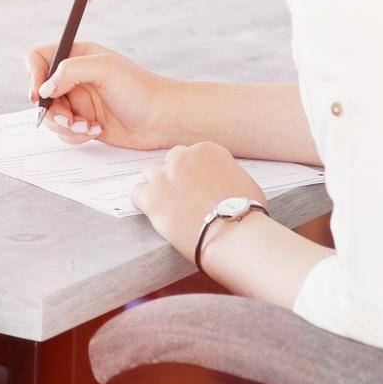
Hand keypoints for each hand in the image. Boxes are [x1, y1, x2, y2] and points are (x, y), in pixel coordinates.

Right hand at [26, 42, 174, 149]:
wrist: (163, 119)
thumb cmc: (142, 89)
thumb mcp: (105, 69)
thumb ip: (70, 70)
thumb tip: (44, 88)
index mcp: (78, 56)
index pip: (39, 58)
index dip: (34, 75)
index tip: (39, 94)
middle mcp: (75, 78)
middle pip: (40, 92)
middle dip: (51, 109)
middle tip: (68, 117)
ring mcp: (79, 101)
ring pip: (50, 115)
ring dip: (65, 125)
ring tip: (88, 126)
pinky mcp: (84, 122)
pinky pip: (64, 131)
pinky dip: (75, 134)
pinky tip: (96, 130)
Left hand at [131, 141, 265, 260]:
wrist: (234, 233)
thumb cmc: (245, 213)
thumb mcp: (242, 181)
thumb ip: (224, 174)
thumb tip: (221, 183)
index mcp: (207, 150)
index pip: (194, 155)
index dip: (195, 172)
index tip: (198, 185)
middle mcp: (183, 157)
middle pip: (173, 161)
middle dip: (177, 176)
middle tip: (184, 195)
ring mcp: (165, 176)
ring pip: (152, 172)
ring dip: (158, 185)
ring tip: (167, 203)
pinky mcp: (152, 197)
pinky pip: (137, 192)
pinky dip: (143, 201)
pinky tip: (152, 211)